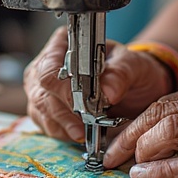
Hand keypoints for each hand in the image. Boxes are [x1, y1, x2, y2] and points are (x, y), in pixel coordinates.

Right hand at [23, 27, 174, 141]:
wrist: (136, 87)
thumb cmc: (131, 69)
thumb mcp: (134, 65)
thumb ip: (121, 74)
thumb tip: (107, 92)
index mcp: (64, 44)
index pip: (49, 67)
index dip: (62, 88)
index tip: (82, 105)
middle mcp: (47, 64)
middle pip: (41, 93)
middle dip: (64, 112)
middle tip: (85, 125)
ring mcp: (43, 88)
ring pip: (41, 111)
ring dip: (64, 125)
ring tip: (85, 132)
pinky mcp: (46, 109)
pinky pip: (46, 125)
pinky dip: (63, 133)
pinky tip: (80, 133)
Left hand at [103, 73, 177, 177]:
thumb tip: (154, 142)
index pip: (167, 99)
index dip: (135, 121)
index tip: (115, 139)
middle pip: (164, 110)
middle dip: (130, 134)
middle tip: (109, 155)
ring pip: (177, 128)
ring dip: (144, 149)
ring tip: (129, 166)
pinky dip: (168, 168)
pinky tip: (149, 176)